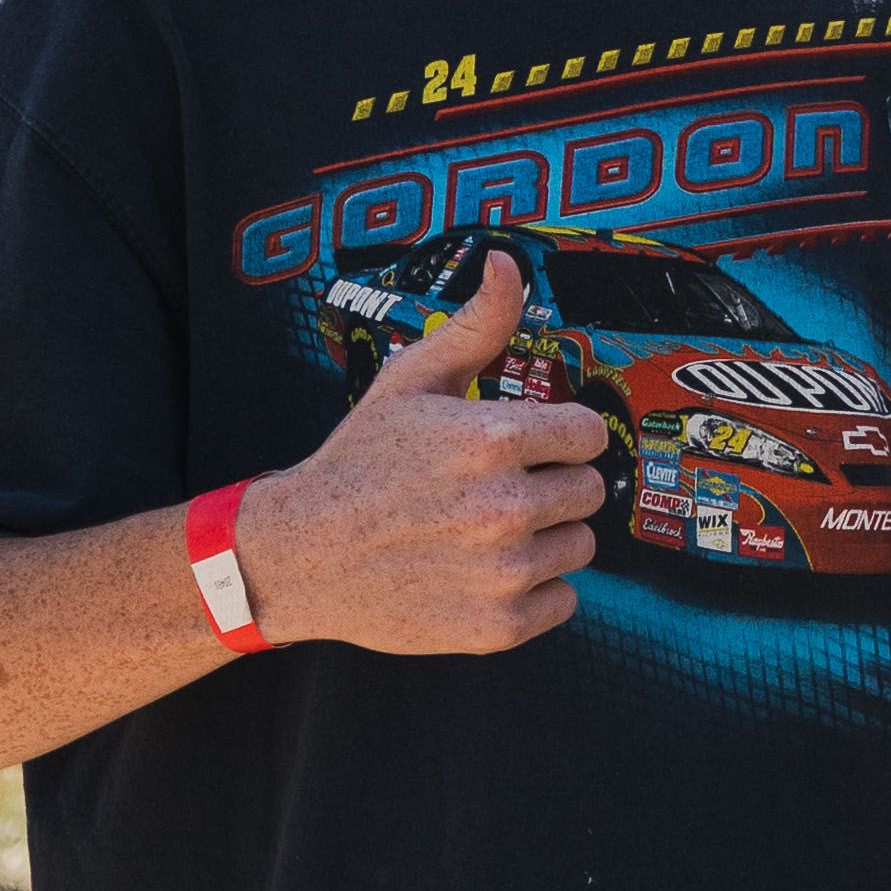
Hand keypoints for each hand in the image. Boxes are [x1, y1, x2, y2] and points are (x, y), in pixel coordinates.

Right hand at [229, 250, 609, 652]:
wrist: (301, 554)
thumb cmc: (359, 462)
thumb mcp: (409, 381)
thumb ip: (475, 325)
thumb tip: (507, 263)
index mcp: (493, 439)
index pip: (589, 435)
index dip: (559, 438)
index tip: (528, 447)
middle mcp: (505, 506)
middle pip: (589, 491)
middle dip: (551, 486)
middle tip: (496, 491)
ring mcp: (503, 571)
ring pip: (580, 547)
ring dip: (546, 539)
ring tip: (487, 532)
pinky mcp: (498, 627)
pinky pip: (564, 602)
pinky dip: (536, 592)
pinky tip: (486, 573)